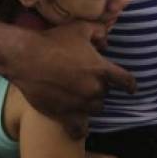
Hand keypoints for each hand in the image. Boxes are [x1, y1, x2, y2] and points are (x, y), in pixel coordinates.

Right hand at [10, 21, 135, 139]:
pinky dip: (80, 128)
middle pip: (105, 94)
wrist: (26, 57)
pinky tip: (78, 126)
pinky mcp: (64, 115)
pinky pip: (80, 129)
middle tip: (86, 80)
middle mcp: (94, 90)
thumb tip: (106, 43)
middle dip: (99, 87)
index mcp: (101, 70)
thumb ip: (99, 32)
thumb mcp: (80, 28)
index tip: (130, 89)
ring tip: (80, 97)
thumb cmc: (54, 40)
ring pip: (94, 109)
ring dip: (90, 104)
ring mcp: (80, 105)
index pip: (126, 81)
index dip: (130, 85)